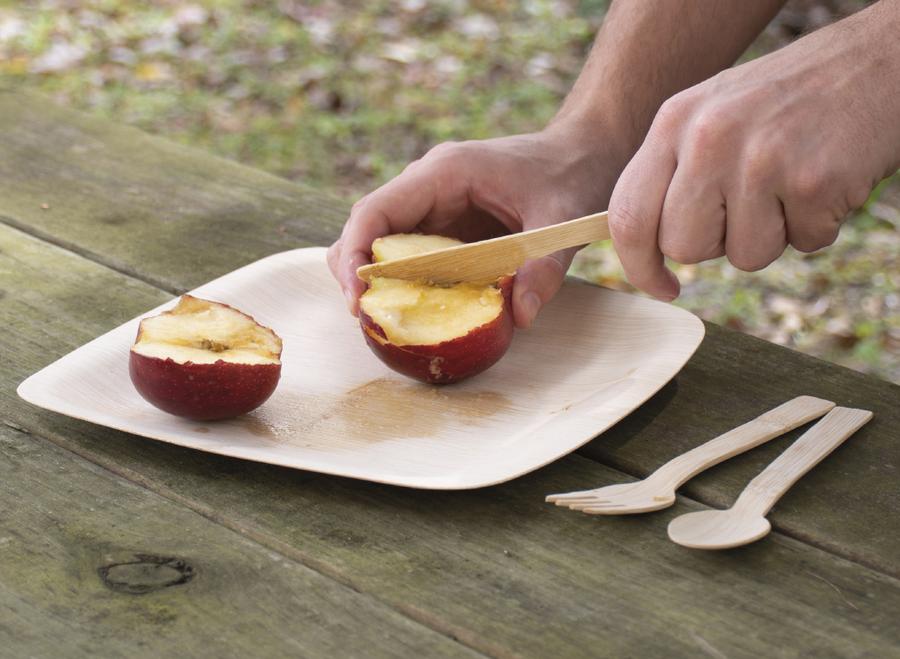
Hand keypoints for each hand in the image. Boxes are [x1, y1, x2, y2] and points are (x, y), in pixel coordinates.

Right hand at [328, 130, 620, 327]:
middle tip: (366, 317)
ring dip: (377, 279)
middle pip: (367, 228)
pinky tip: (417, 310)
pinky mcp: (446, 224)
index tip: (359, 297)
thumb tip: (520, 316)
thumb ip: (543, 269)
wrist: (584, 153)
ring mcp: (435, 204)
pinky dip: (405, 281)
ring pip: (382, 241)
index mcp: (445, 173)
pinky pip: (410, 252)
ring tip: (385, 318)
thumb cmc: (572, 175)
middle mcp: (428, 186)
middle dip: (356, 272)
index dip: (354, 254)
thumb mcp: (562, 222)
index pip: (375, 211)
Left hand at [608, 3, 899, 300]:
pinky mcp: (812, 180)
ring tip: (790, 184)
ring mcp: (760, 159)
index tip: (662, 286)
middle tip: (749, 205)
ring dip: (773, 235)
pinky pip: (803, 244)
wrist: (877, 60)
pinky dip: (818, 225)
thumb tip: (646, 245)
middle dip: (717, 244)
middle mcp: (708, 138)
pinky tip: (824, 179)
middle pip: (683, 247)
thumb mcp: (711, 114)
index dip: (639, 265)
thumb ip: (673, 172)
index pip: (628, 215)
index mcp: (674, 122)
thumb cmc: (788, 100)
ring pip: (744, 255)